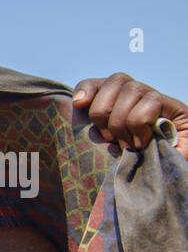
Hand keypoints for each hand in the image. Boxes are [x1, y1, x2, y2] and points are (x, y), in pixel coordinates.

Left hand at [73, 73, 187, 160]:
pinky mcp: (174, 106)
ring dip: (123, 121)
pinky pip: (150, 102)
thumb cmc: (134, 166)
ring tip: (128, 144)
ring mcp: (156, 99)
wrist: (169, 171)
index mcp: (118, 104)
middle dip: (103, 111)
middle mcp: (138, 96)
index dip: (87, 89)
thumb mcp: (108, 149)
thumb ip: (95, 132)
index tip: (78, 105)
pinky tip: (143, 142)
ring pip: (131, 89)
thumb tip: (76, 108)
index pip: (99, 83)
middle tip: (110, 139)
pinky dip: (140, 124)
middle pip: (114, 81)